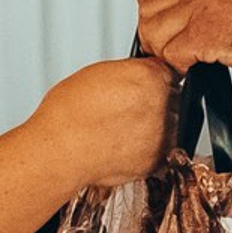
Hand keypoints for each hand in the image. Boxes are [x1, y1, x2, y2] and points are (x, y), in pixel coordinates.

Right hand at [32, 58, 173, 189]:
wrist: (59, 150)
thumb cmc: (68, 113)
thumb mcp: (99, 73)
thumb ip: (130, 73)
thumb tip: (138, 76)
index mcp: (150, 76)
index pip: (168, 73)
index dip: (152, 82)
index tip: (142, 89)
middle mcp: (161, 103)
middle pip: (172, 99)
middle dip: (153, 104)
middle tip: (125, 111)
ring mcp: (162, 133)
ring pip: (168, 127)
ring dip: (152, 128)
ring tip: (120, 130)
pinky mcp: (157, 159)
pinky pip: (159, 151)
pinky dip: (145, 150)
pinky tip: (121, 145)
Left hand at [137, 0, 231, 76]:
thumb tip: (203, 5)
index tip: (160, 15)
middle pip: (148, 7)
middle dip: (156, 32)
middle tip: (173, 48)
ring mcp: (200, 5)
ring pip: (154, 33)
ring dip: (167, 53)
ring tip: (187, 61)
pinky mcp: (203, 34)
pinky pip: (170, 55)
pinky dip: (180, 68)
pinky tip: (197, 68)